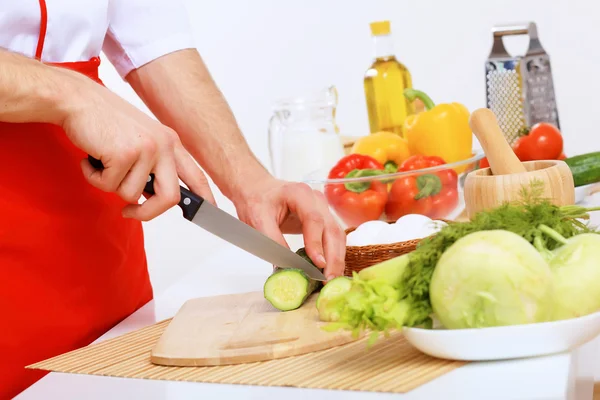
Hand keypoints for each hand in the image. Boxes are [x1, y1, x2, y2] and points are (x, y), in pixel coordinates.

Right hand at [58, 71, 215, 219]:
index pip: (195, 175)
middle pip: (170, 198)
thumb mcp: (141, 139)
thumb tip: (155, 197)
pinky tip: (91, 157)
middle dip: (148, 213)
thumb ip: (154, 165)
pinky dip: (94, 176)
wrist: (78, 99)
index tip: (209, 210)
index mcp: (170, 142)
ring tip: (103, 160)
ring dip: (110, 184)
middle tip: (129, 212)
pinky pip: (108, 185)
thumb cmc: (105, 120)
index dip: (204, 196)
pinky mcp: (124, 154)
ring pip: (131, 194)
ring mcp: (146, 149)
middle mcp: (163, 145)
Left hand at [233, 177, 345, 279]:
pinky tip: (330, 270)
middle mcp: (316, 200)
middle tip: (328, 280)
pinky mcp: (324, 220)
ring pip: (337, 235)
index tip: (318, 264)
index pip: (313, 220)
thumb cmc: (257, 201)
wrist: (258, 190)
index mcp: (299, 194)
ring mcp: (323, 209)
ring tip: (331, 280)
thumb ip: (273, 242)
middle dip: (333, 257)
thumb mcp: (257, 221)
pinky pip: (334, 238)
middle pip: (332, 229)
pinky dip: (334, 255)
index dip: (316, 242)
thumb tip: (288, 267)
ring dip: (337, 259)